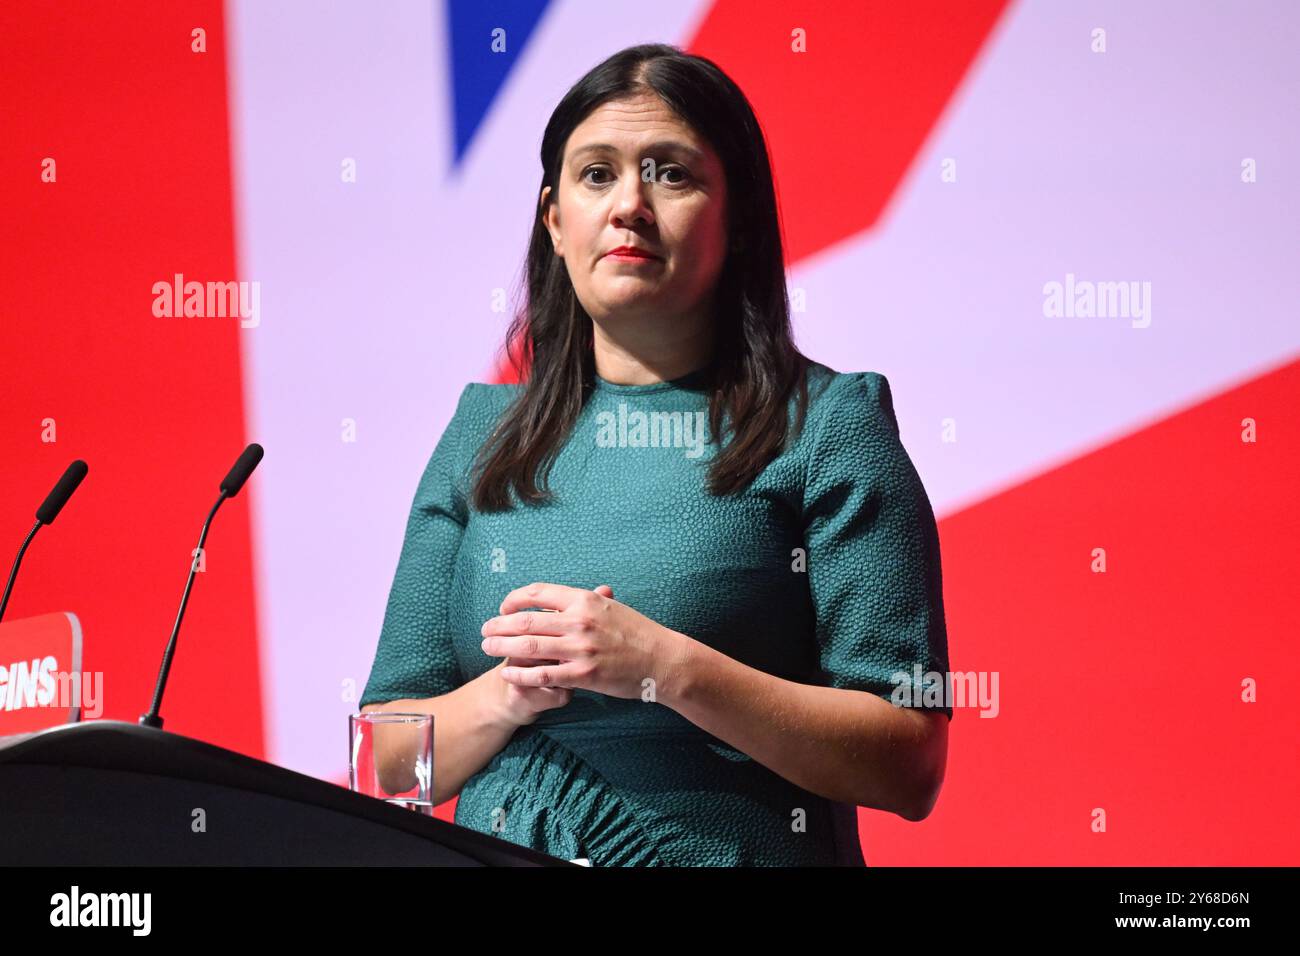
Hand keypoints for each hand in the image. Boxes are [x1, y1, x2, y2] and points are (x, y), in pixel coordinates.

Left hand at [480, 582, 684, 701]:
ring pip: (529, 646)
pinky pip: (543, 674)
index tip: (504, 607)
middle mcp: (579, 621)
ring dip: (503, 647)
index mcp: (584, 599)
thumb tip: (561, 596)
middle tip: (484, 630)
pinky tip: (508, 674)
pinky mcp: (583, 675)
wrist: (661, 660)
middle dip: (499, 625)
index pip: (538, 593)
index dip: (514, 600)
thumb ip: (584, 600)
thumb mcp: (611, 606)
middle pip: (526, 620)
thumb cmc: (637, 632)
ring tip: (487, 648)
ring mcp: (580, 649)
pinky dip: (521, 674)